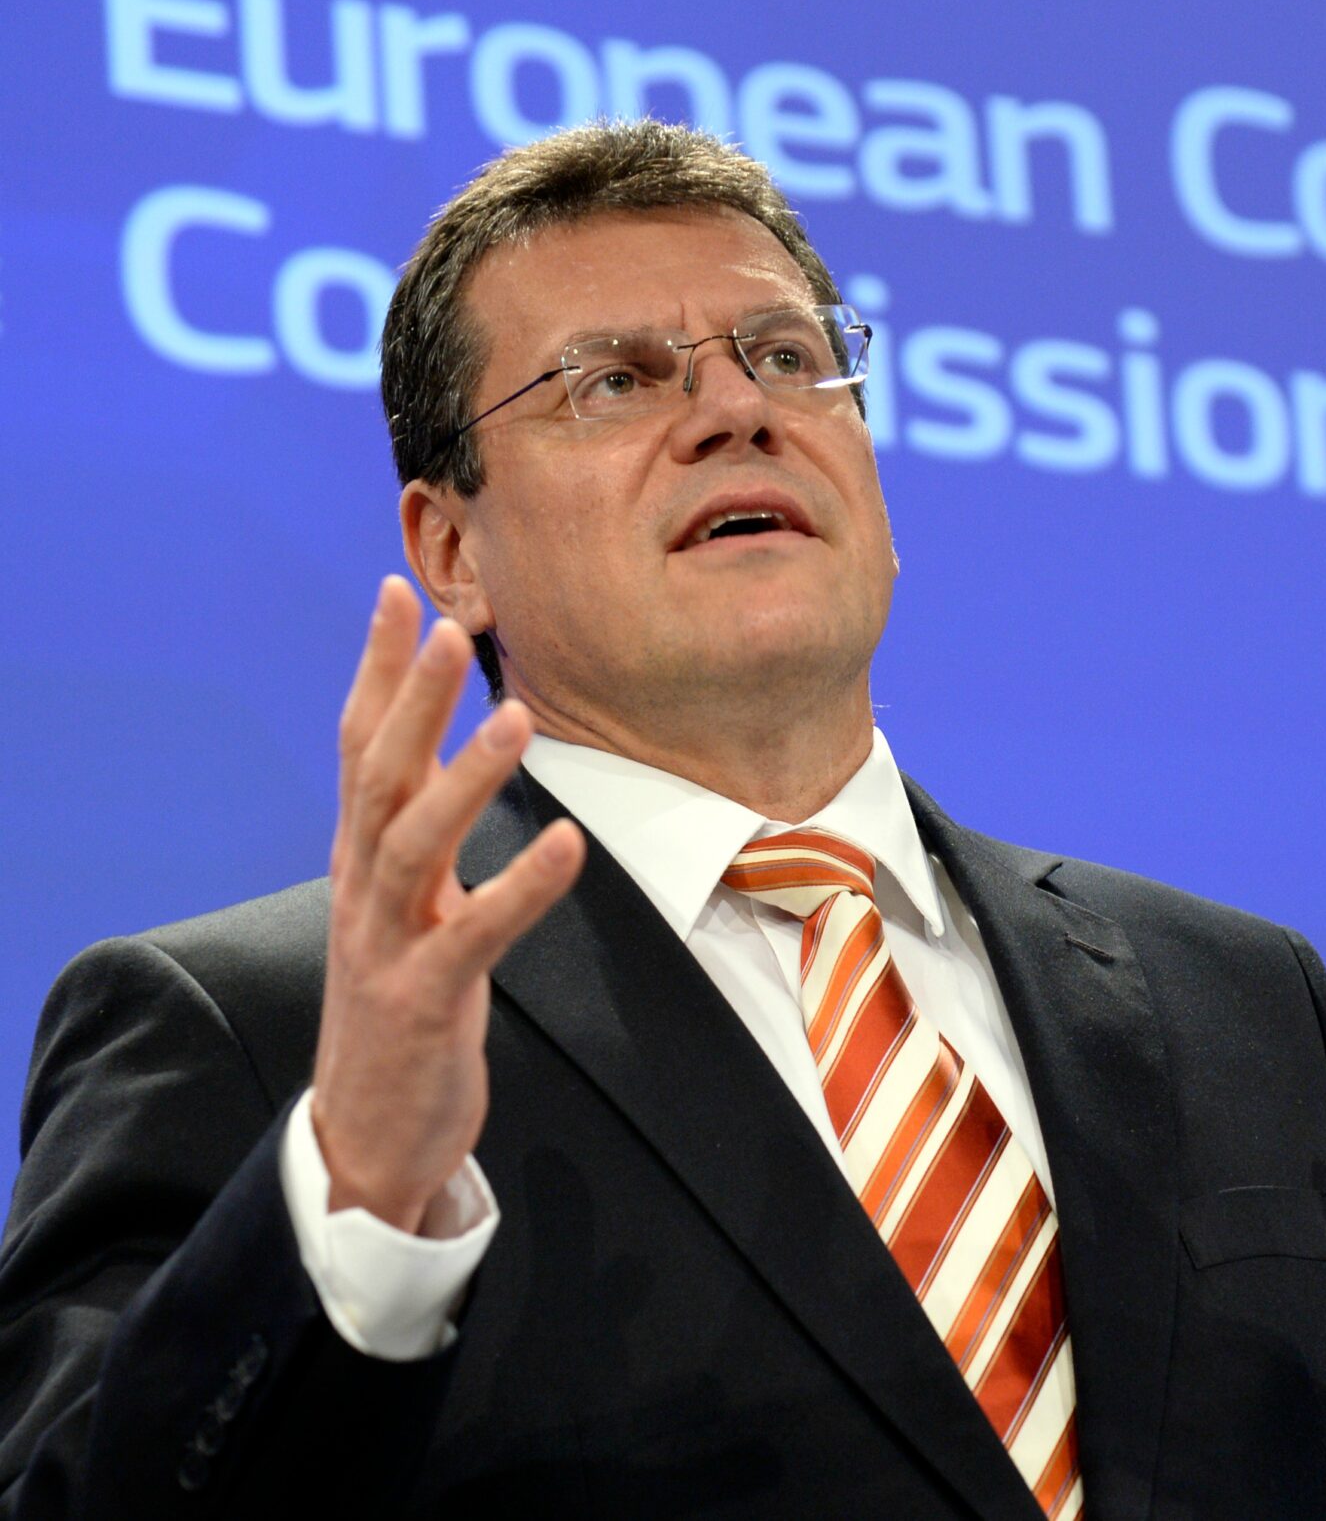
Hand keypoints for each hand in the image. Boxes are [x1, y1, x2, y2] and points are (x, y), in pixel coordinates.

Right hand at [308, 577, 584, 1232]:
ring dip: (464, 777)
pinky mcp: (422, 1000)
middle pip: (377, 774)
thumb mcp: (407, 908)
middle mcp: (362, 890)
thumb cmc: (400, 1009)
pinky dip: (518, 887)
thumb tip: (444, 757)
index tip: (400, 591)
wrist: (366, 1135)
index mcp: (361, 862)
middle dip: (411, 696)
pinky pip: (471, 935)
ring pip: (412, 842)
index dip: (379, 671)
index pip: (360, 746)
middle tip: (449, 622)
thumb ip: (421, 833)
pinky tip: (564, 845)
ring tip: (515, 715)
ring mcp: (384, 944)